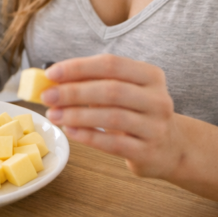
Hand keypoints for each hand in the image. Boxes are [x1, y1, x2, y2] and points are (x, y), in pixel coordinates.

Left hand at [41, 54, 187, 179]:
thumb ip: (94, 82)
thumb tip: (53, 79)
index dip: (79, 67)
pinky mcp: (148, 152)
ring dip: (77, 115)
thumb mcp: (124, 91)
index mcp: (151, 75)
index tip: (51, 73)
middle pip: (111, 90)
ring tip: (53, 114)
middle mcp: (158, 99)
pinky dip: (88, 136)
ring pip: (111, 117)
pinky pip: (113, 143)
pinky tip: (70, 130)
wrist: (170, 148)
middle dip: (74, 92)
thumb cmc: (136, 112)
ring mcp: (155, 127)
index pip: (111, 64)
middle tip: (47, 96)